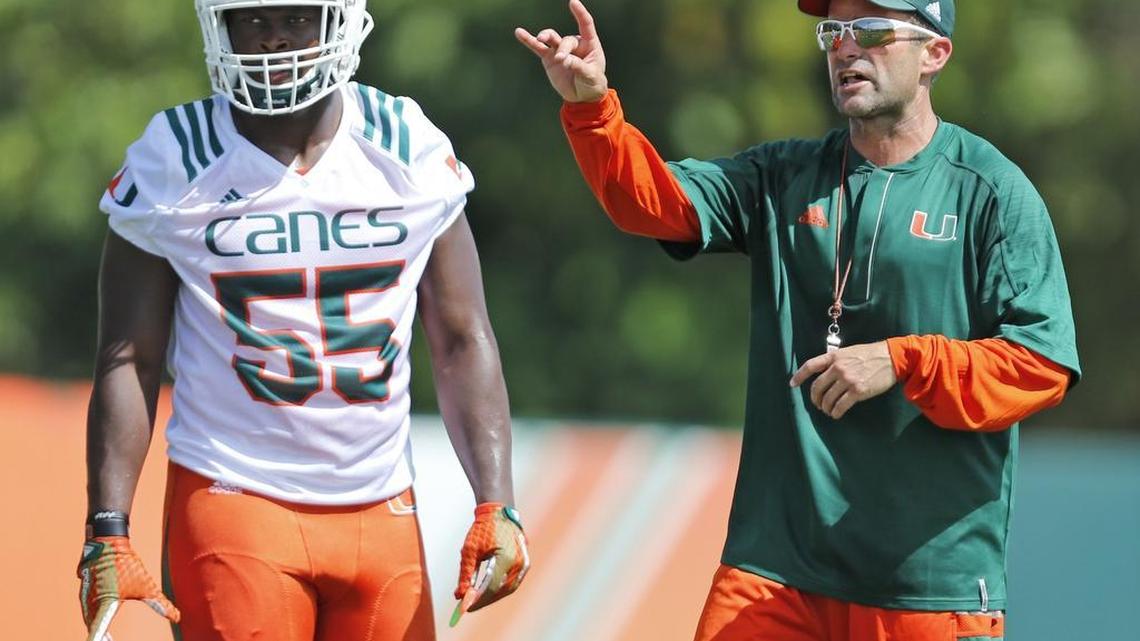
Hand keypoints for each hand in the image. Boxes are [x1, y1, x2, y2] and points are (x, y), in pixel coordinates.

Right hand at [77, 536, 179, 640]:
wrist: (109, 543)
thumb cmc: (128, 565)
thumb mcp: (147, 586)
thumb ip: (160, 604)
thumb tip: (177, 618)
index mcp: (105, 603)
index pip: (99, 628)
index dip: (98, 639)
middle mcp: (90, 602)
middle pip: (93, 626)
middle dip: (99, 637)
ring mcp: (85, 595)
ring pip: (89, 617)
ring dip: (96, 627)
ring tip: (104, 638)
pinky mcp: (84, 590)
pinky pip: (87, 607)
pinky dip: (92, 617)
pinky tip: (98, 621)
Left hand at [451, 503, 529, 623]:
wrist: (499, 513)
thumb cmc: (483, 529)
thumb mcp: (469, 550)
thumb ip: (465, 574)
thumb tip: (459, 596)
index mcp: (506, 558)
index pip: (491, 587)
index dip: (477, 600)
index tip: (464, 607)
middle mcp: (519, 563)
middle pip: (501, 591)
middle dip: (484, 600)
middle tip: (468, 605)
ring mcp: (525, 563)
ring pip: (508, 589)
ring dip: (492, 596)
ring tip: (476, 599)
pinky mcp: (525, 563)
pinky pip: (513, 582)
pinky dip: (500, 589)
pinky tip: (488, 591)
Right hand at [515, 0, 608, 102]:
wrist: (583, 95)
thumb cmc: (592, 82)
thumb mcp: (590, 75)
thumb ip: (578, 66)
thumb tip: (562, 59)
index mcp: (589, 44)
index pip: (585, 24)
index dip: (580, 13)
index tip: (572, 2)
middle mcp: (574, 44)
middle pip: (566, 40)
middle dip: (563, 50)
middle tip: (562, 60)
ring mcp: (560, 49)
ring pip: (551, 38)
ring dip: (545, 37)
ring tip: (540, 38)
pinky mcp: (549, 58)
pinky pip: (538, 47)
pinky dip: (528, 40)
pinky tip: (519, 32)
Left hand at [790, 341, 896, 419]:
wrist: (891, 358)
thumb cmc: (870, 354)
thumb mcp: (848, 352)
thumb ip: (835, 361)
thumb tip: (824, 374)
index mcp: (834, 357)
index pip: (810, 365)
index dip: (799, 376)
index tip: (792, 384)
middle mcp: (838, 368)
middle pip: (817, 387)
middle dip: (815, 398)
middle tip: (817, 404)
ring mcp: (847, 380)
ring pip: (828, 399)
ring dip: (825, 407)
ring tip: (827, 410)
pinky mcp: (858, 391)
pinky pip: (840, 406)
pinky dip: (836, 412)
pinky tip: (836, 414)